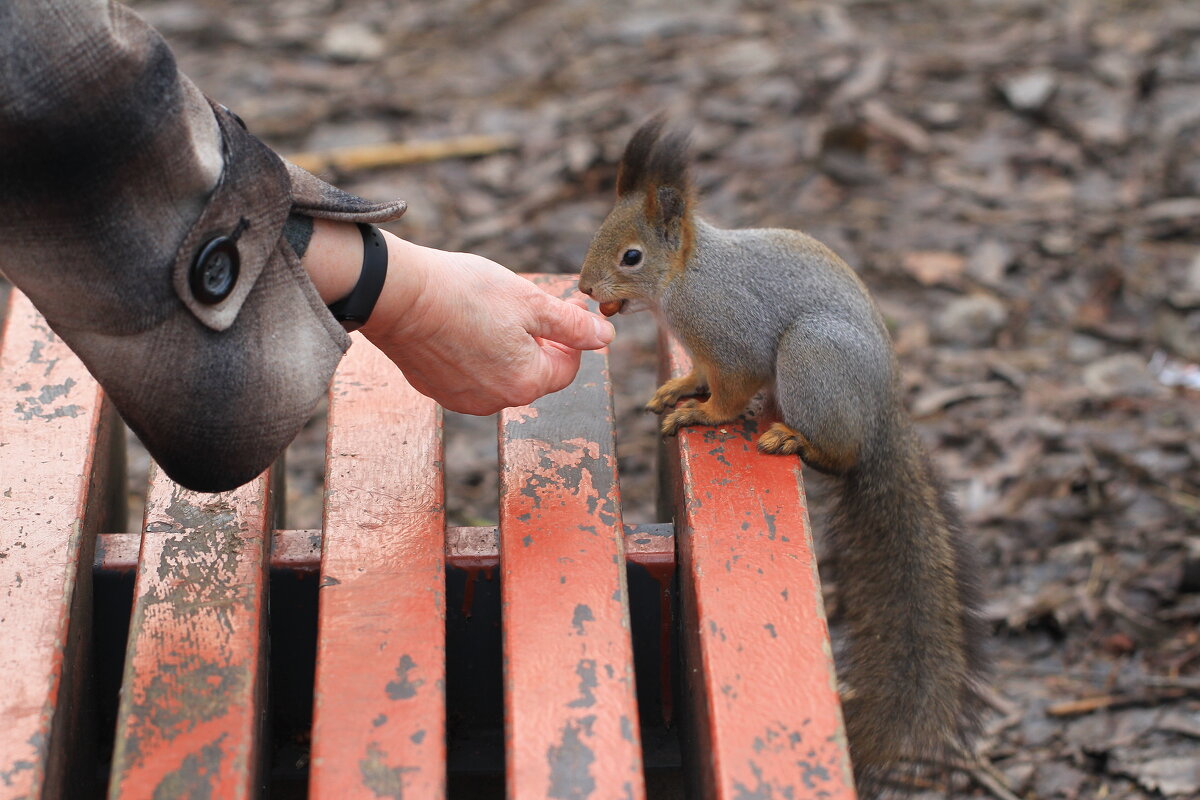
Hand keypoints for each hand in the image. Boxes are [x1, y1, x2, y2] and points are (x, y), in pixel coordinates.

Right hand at [303, 219, 614, 413]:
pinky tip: (459, 324)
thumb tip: (606, 337)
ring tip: (486, 313)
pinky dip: (472, 353)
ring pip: (500, 374)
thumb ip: (573, 325)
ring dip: (503, 347)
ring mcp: (462, 399)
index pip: (567, 368)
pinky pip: (468, 374)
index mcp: (526, 383)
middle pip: (533, 374)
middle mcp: (496, 401)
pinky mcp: (435, 389)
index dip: (569, 337)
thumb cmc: (465, 293)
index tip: (558, 308)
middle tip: (519, 305)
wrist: (397, 294)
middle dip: (535, 342)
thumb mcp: (531, 301)